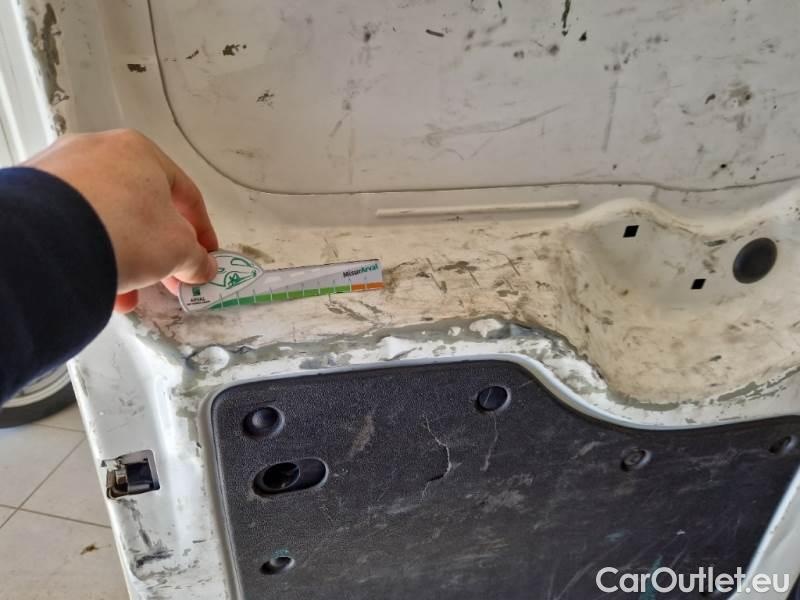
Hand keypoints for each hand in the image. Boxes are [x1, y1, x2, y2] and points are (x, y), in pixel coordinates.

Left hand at [25, 129, 217, 311]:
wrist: (51, 241)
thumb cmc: (125, 229)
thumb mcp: (178, 249)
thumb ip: (196, 258)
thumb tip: (200, 267)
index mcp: (140, 151)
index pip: (184, 193)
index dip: (201, 229)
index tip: (204, 255)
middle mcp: (98, 151)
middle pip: (142, 206)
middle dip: (159, 248)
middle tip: (168, 277)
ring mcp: (61, 171)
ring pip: (107, 218)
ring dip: (125, 254)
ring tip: (129, 288)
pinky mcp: (33, 196)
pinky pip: (74, 226)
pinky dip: (91, 251)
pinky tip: (96, 281)